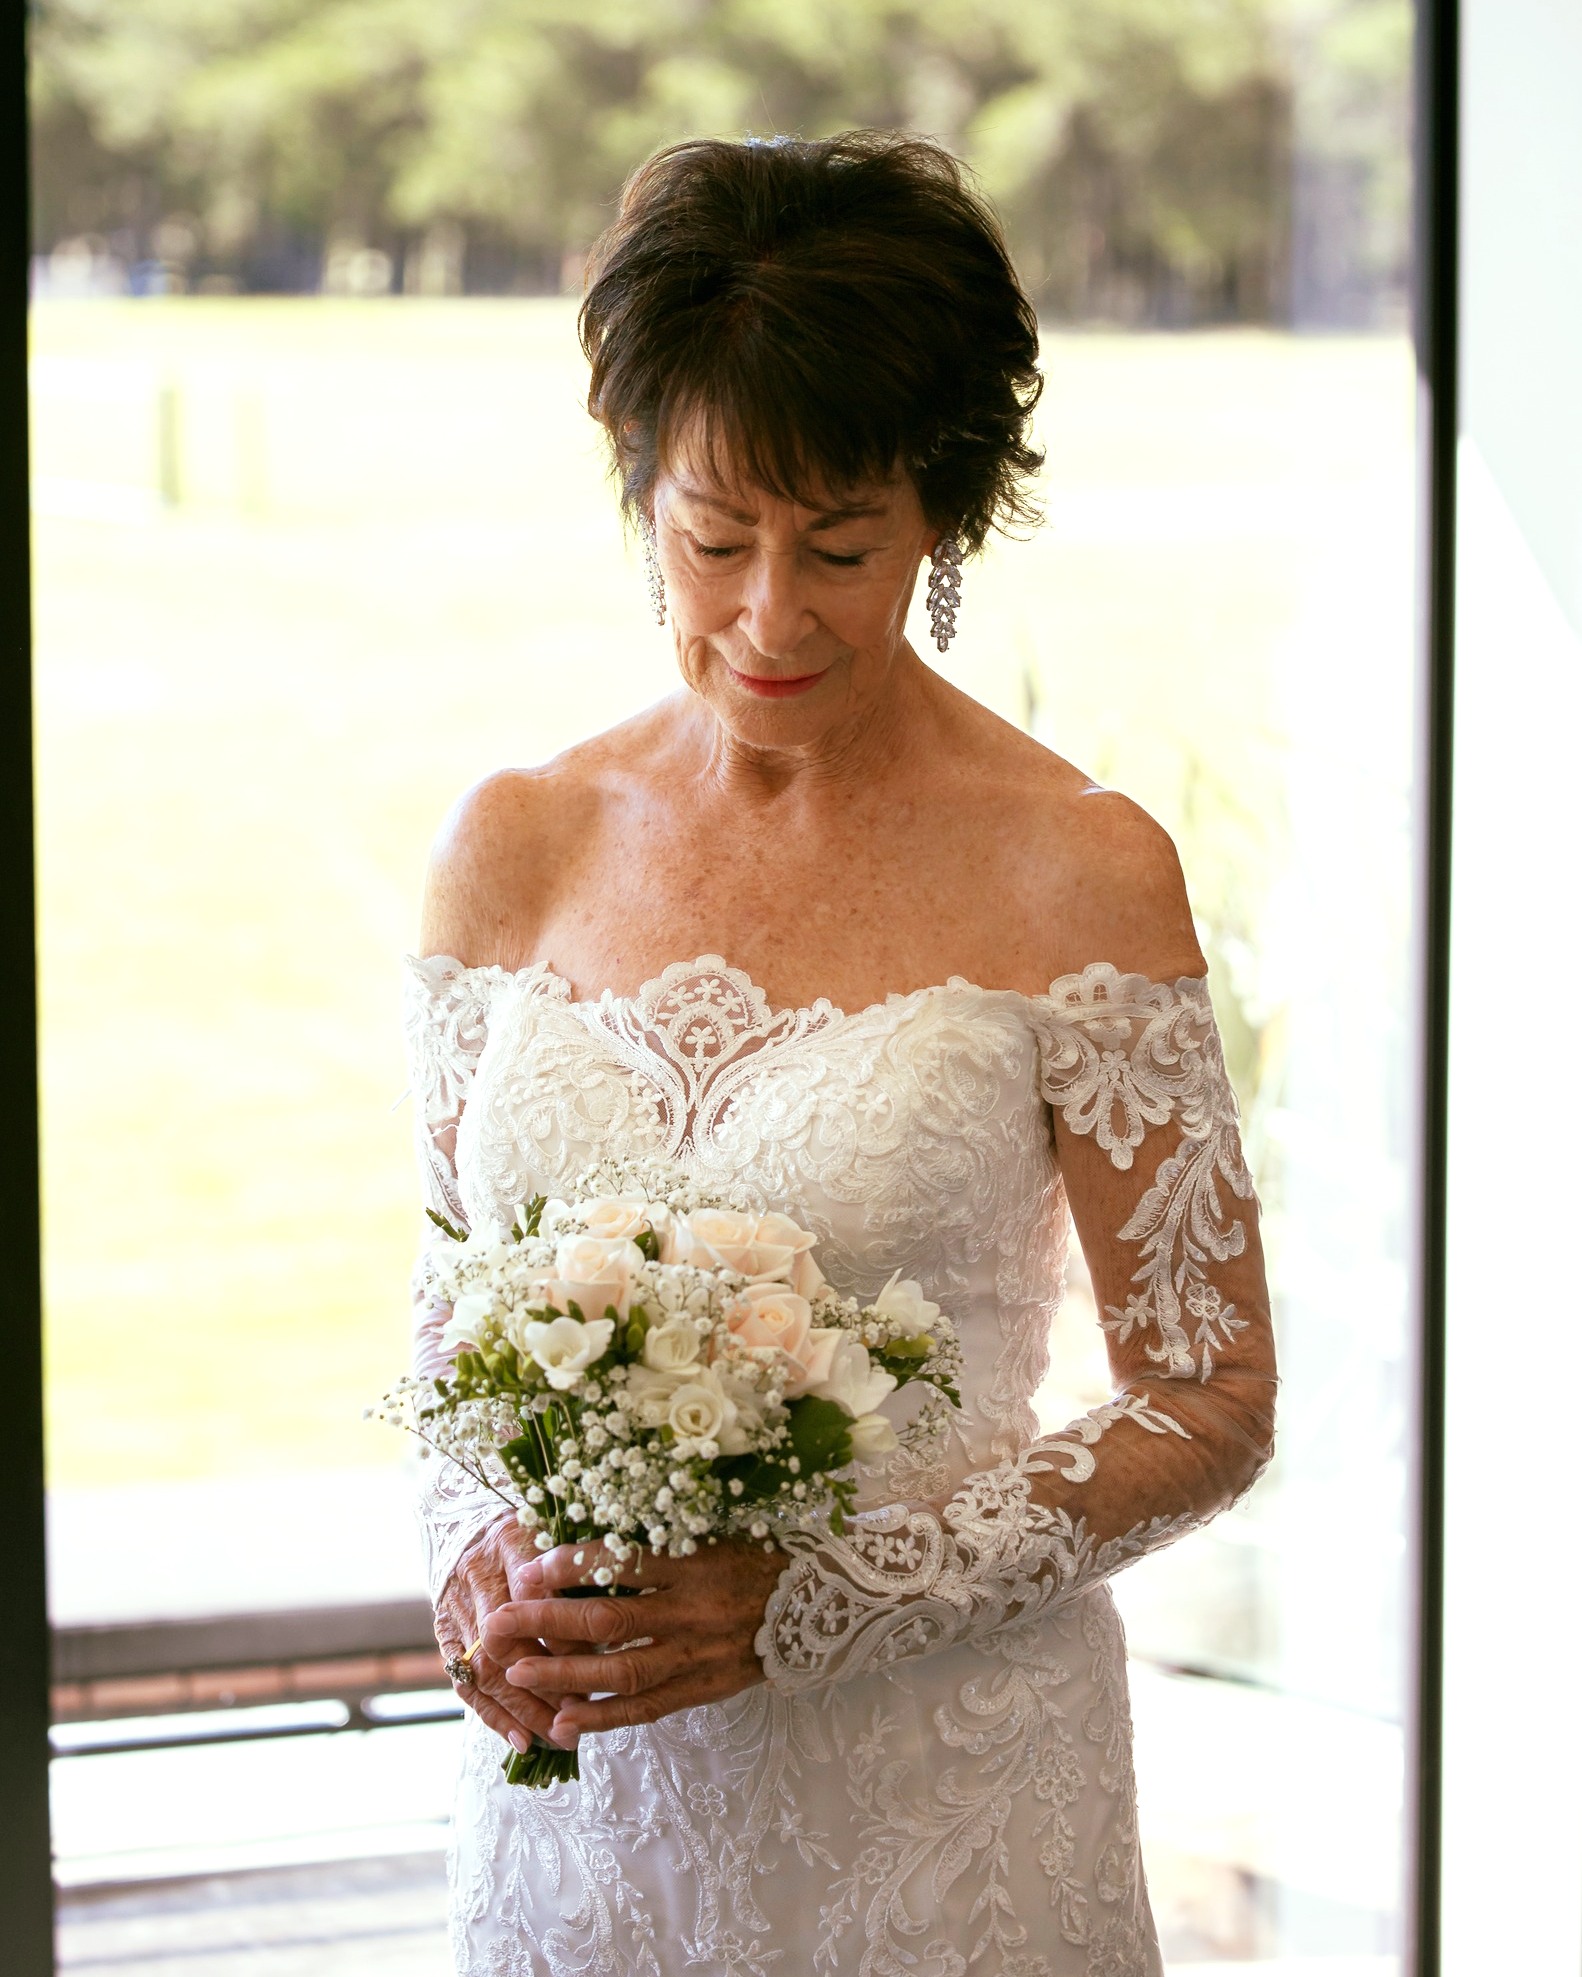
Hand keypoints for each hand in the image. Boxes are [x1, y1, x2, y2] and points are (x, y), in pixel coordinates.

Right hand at [435, 1515, 581, 1752]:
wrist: (464, 1520)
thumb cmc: (529, 1527)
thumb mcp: (557, 1531)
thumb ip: (579, 1567)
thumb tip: (613, 1628)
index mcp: (511, 1539)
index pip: (536, 1596)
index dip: (565, 1633)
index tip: (600, 1659)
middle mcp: (477, 1573)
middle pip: (505, 1640)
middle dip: (544, 1682)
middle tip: (580, 1711)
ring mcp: (455, 1606)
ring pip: (484, 1669)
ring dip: (523, 1709)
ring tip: (558, 1737)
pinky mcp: (444, 1631)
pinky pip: (464, 1681)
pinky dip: (494, 1715)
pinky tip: (522, 1741)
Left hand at [481, 1538, 788, 1743]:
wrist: (817, 1607)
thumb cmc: (753, 1559)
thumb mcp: (711, 1535)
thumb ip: (657, 1543)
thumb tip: (586, 1545)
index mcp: (694, 1561)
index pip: (623, 1560)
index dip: (572, 1564)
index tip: (530, 1566)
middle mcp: (693, 1609)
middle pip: (609, 1617)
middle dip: (547, 1620)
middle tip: (499, 1623)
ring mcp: (697, 1654)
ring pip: (621, 1670)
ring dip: (564, 1674)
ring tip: (517, 1672)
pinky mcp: (702, 1689)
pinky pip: (646, 1708)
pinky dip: (604, 1718)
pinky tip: (565, 1724)